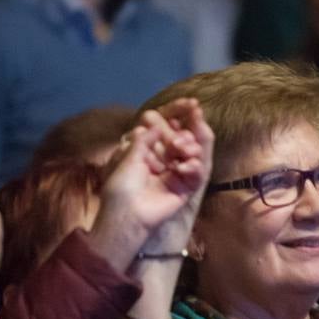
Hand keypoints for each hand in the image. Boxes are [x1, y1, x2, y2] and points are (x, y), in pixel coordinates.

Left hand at [89, 101, 212, 271]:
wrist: (127, 215)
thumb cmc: (122, 188)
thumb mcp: (129, 157)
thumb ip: (144, 140)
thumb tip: (152, 123)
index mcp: (148, 151)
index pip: (167, 128)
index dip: (178, 114)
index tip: (190, 103)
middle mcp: (164, 161)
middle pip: (183, 139)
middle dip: (187, 132)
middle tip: (184, 130)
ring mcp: (176, 175)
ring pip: (192, 154)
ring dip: (190, 147)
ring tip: (180, 148)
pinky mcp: (185, 189)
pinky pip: (197, 174)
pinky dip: (193, 168)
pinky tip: (183, 168)